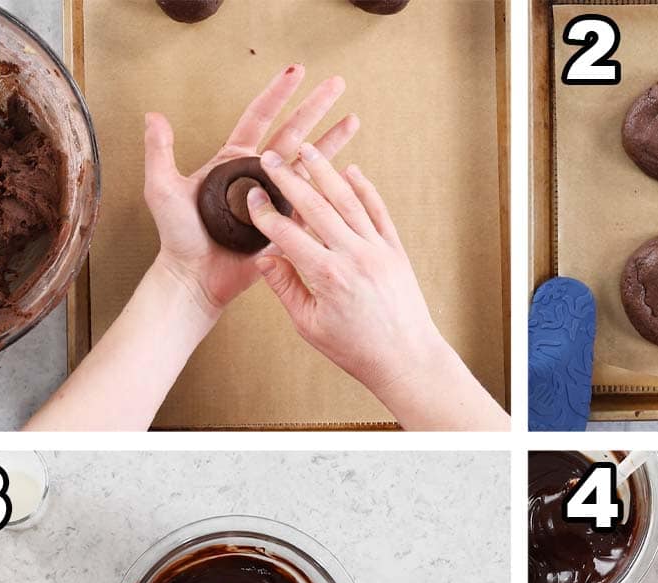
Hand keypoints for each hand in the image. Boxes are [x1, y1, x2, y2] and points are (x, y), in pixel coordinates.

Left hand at [143, 64, 357, 318]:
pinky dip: (332, 186)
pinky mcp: (288, 224)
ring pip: (310, 163)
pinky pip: (314, 201)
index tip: (296, 72)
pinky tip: (350, 172)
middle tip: (337, 85)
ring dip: (332, 142)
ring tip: (353, 120)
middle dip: (315, 107)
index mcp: (233, 162)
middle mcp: (258, 176)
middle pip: (293, 133)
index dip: (278, 94)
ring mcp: (276, 199)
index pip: (260, 118)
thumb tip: (154, 116)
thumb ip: (160, 152)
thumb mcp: (162, 189)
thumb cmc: (178, 237)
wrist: (197, 277)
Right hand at [246, 144, 445, 394]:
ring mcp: (378, 250)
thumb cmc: (355, 349)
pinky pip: (378, 211)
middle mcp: (354, 257)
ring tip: (306, 149)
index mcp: (327, 277)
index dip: (265, 213)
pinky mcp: (396, 250)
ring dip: (325, 171)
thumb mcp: (310, 325)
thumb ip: (286, 288)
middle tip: (270, 158)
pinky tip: (350, 171)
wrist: (406, 358)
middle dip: (289, 179)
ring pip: (348, 200)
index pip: (287, 234)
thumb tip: (263, 258)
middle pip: (315, 207)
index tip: (251, 196)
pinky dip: (365, 189)